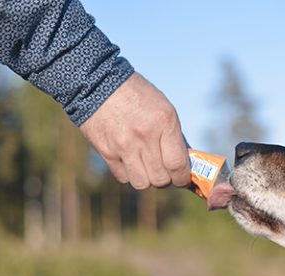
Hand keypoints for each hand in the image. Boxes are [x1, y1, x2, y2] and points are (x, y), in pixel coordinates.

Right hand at [79, 73, 189, 189]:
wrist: (97, 83)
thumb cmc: (138, 96)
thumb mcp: (164, 108)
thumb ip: (175, 137)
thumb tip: (187, 163)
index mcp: (163, 123)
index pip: (177, 165)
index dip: (182, 177)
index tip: (182, 177)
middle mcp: (144, 136)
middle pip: (160, 179)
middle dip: (166, 179)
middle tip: (165, 171)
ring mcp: (123, 146)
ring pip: (142, 183)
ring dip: (147, 179)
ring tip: (147, 167)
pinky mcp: (106, 151)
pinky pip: (124, 177)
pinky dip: (130, 174)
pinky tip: (131, 162)